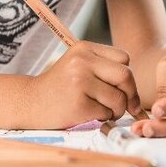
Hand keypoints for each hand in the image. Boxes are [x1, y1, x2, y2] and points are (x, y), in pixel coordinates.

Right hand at [25, 41, 142, 128]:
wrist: (30, 102)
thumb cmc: (60, 87)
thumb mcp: (78, 65)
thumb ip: (104, 68)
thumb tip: (136, 89)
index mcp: (84, 48)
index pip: (124, 58)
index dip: (127, 76)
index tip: (123, 89)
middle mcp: (81, 62)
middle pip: (126, 76)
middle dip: (130, 94)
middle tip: (125, 106)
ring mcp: (79, 82)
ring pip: (119, 98)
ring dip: (116, 110)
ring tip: (102, 110)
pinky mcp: (78, 104)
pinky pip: (106, 113)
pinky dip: (102, 118)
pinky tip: (88, 114)